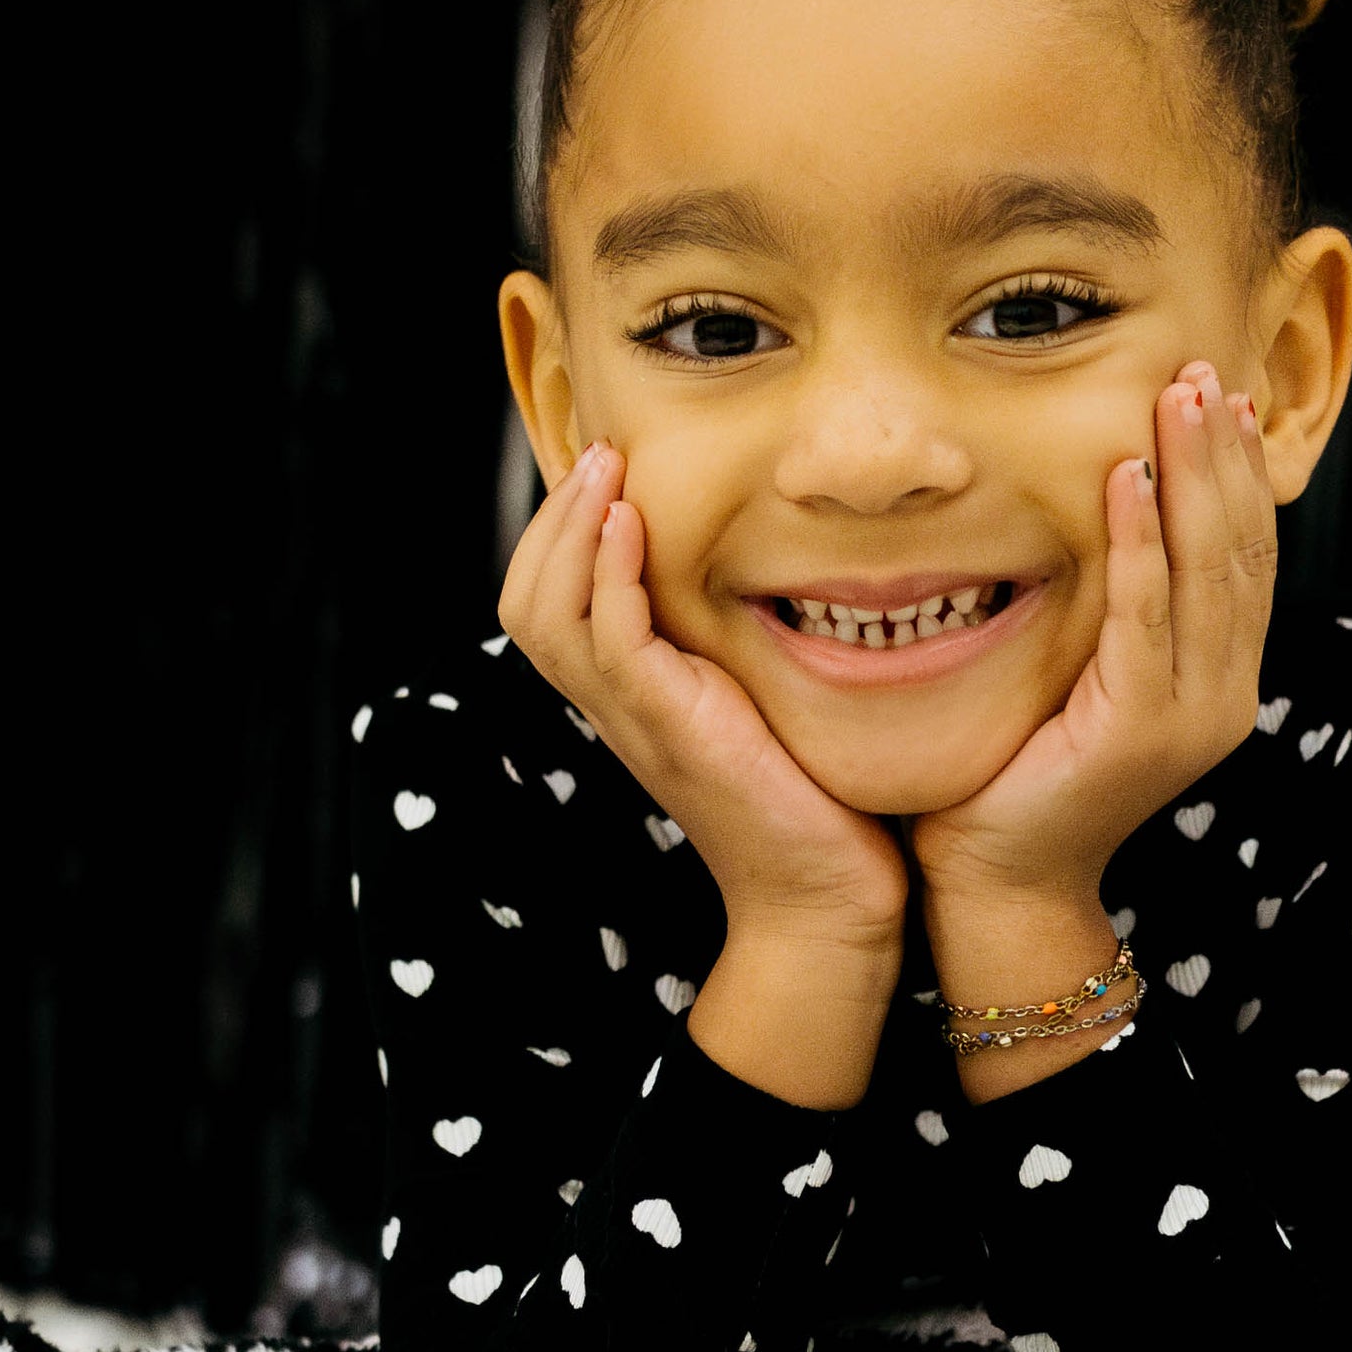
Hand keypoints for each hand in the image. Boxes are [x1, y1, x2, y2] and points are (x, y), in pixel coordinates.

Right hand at [499, 447, 910, 1074]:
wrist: (826, 900)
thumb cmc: (812, 802)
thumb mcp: (762, 700)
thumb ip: (739, 643)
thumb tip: (767, 562)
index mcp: (631, 696)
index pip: (547, 601)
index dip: (559, 532)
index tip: (605, 468)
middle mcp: (618, 708)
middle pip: (525, 600)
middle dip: (552, 517)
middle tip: (598, 452)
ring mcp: (637, 720)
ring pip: (548, 614)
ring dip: (571, 529)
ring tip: (606, 470)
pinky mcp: (673, 729)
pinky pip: (611, 642)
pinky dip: (609, 576)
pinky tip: (632, 526)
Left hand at [913, 362, 1276, 929]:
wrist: (1000, 884)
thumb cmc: (1021, 774)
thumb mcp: (1085, 677)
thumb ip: (1114, 611)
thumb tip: (1103, 507)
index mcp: (1219, 681)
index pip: (1245, 555)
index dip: (1238, 473)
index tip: (1224, 395)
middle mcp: (1223, 696)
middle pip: (1240, 549)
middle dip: (1224, 454)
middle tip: (1205, 373)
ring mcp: (1189, 716)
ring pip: (1207, 570)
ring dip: (1194, 475)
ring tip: (1181, 398)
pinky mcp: (1138, 730)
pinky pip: (1145, 615)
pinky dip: (1141, 542)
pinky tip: (1128, 477)